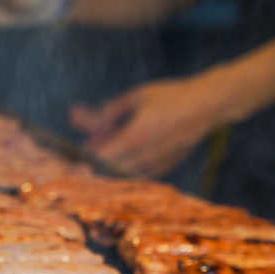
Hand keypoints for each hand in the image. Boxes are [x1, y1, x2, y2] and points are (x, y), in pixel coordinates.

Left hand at [69, 73, 236, 178]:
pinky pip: (135, 175)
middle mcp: (145, 158)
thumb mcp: (134, 98)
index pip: (98, 160)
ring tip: (100, 150)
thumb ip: (105, 112)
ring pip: (120, 176)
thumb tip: (75, 117)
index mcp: (135, 138)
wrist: (210, 105)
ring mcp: (156, 166)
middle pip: (106, 172)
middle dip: (90, 165)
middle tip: (80, 154)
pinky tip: (119, 154)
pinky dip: (122, 168)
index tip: (64, 165)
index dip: (79, 165)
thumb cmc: (172, 97)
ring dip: (106, 166)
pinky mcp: (164, 169)